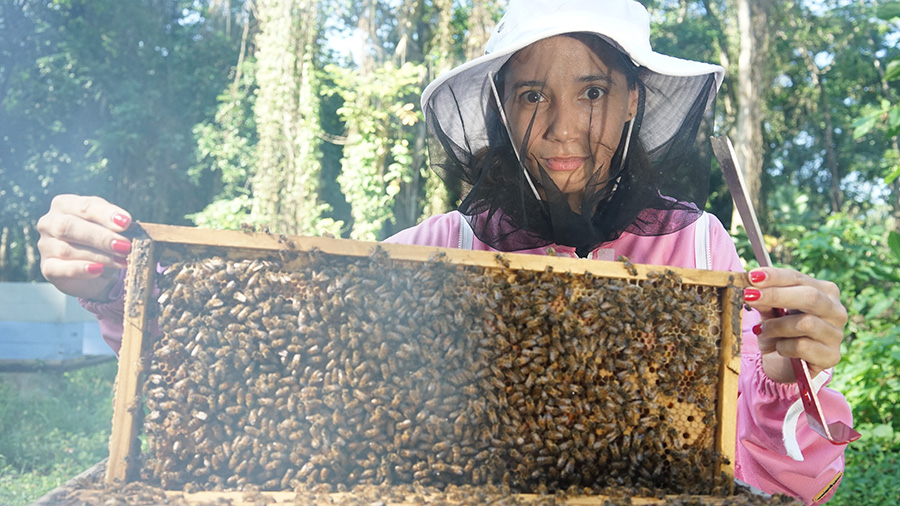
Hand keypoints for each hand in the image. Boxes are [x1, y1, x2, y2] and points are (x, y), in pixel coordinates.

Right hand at [36, 194, 132, 299]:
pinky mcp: (48, 268)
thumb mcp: (111, 227)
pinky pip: (60, 269)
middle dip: (101, 237)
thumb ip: (116, 224)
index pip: (84, 206)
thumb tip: (125, 224)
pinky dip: (80, 269)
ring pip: (66, 249)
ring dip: (98, 256)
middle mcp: (49, 222)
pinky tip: (98, 270)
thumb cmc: (103, 240)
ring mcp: (45, 246)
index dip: (106, 214)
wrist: (100, 270)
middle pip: (69, 226)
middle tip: (125, 246)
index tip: (126, 222)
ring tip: (121, 261)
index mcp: (64, 204)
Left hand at [743, 267, 846, 382]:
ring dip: (776, 326)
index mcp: (824, 292)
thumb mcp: (769, 313)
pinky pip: (803, 347)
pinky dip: (784, 347)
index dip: (775, 276)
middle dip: (776, 295)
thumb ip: (764, 300)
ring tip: (763, 331)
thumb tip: (752, 288)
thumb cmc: (778, 333)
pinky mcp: (831, 356)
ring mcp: (836, 334)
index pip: (799, 278)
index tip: (752, 276)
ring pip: (806, 323)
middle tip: (748, 296)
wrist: (783, 365)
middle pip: (810, 297)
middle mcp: (836, 311)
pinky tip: (779, 349)